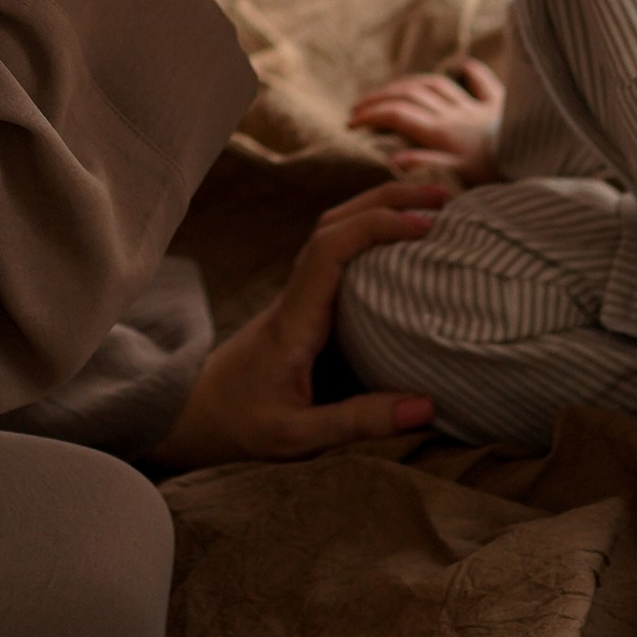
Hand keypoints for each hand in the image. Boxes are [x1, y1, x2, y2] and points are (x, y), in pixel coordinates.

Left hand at [155, 176, 448, 470]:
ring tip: (433, 209)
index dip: (376, 226)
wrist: (192, 415)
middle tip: (445, 200)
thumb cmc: (239, 425)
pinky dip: (370, 237)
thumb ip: (358, 421)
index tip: (425, 227)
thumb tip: (427, 406)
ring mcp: (298, 297)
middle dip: (387, 200)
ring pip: (333, 232)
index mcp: (293, 319)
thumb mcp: (296, 436)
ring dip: (379, 210)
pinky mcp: (305, 307)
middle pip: (333, 223)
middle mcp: (295, 296)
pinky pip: (337, 257)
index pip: (329, 249)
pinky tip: (404, 248)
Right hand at [347, 59, 504, 177]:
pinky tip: (459, 65)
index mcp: (444, 134)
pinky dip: (467, 70)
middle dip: (381, 97)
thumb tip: (394, 158)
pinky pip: (482, 81)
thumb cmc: (504, 176)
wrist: (549, 161)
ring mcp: (479, 106)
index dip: (372, 115)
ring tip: (391, 90)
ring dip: (409, 83)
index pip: (398, 115)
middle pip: (411, 94)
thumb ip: (429, 167)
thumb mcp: (464, 180)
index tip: (351, 122)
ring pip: (436, 84)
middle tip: (359, 106)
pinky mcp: (502, 105)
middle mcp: (457, 114)